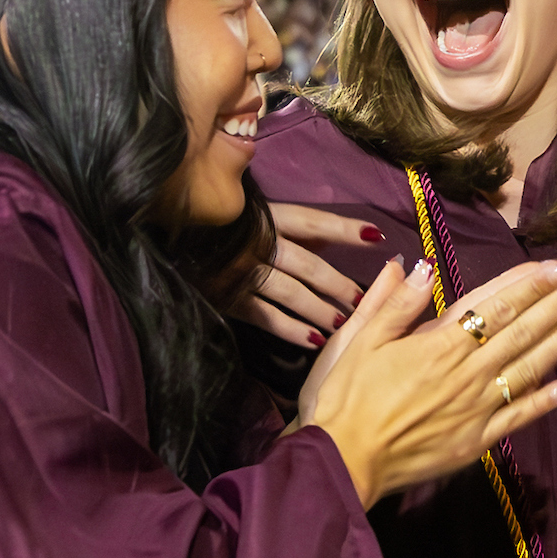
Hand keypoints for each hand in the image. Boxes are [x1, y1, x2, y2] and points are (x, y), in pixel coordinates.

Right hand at [232, 203, 383, 347]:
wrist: (180, 240)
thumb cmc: (233, 226)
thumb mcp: (265, 215)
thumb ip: (301, 228)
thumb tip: (345, 235)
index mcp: (269, 217)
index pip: (313, 223)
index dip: (344, 229)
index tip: (376, 237)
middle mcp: (258, 243)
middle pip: (306, 265)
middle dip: (338, 284)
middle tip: (365, 301)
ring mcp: (243, 272)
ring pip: (289, 293)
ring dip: (319, 311)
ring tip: (344, 325)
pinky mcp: (230, 298)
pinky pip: (265, 317)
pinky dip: (291, 330)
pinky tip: (314, 342)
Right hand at [296, 257, 556, 505]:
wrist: (340, 461)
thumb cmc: (342, 398)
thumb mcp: (357, 339)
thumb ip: (392, 302)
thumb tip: (421, 266)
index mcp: (438, 342)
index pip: (495, 304)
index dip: (529, 283)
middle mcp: (465, 372)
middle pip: (521, 331)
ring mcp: (474, 409)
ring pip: (527, 369)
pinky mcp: (474, 442)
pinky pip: (515, 418)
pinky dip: (542, 402)